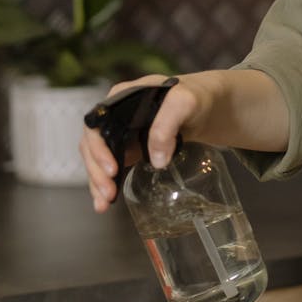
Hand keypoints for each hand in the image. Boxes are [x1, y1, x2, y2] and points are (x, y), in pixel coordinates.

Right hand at [79, 74, 210, 211]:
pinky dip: (108, 184)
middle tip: (108, 192)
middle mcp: (115, 116)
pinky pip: (113, 167)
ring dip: (97, 182)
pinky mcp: (131, 149)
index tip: (111, 168)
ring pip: (99, 159)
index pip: (97, 125)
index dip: (98, 148)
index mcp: (120, 99)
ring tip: (104, 204)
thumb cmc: (195, 97)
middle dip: (96, 171)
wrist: (208, 108)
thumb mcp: (184, 103)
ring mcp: (122, 134)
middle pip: (93, 145)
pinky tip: (106, 202)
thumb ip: (167, 125)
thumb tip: (156, 160)